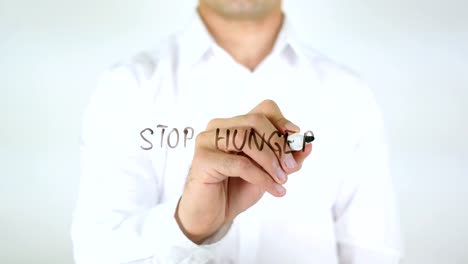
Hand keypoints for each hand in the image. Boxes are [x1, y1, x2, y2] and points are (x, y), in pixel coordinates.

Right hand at [175, 100, 311, 242]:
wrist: (213, 215)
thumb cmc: (238, 189)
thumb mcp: (270, 171)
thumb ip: (288, 158)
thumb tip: (308, 145)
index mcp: (235, 124)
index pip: (263, 109)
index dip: (282, 121)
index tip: (296, 140)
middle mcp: (219, 127)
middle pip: (255, 120)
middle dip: (278, 144)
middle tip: (290, 167)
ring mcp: (208, 140)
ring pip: (245, 138)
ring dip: (270, 160)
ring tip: (282, 180)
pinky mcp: (203, 159)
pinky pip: (239, 163)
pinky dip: (261, 177)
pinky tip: (274, 190)